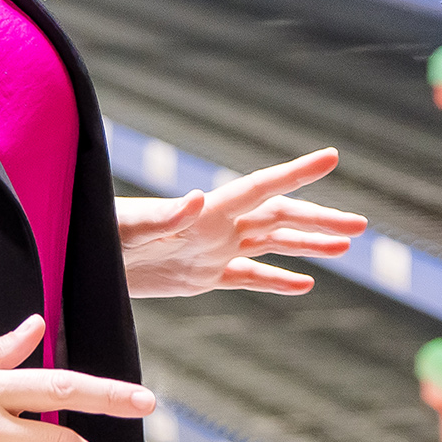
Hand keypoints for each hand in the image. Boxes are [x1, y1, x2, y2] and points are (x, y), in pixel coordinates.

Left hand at [115, 148, 368, 296]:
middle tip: (361, 224)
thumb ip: (165, 214)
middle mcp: (218, 227)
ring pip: (273, 244)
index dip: (297, 172)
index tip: (332, 157)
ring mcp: (213, 251)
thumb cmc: (99, 237)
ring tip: (347, 246)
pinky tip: (306, 284)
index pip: (262, 187)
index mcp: (208, 210)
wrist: (80, 261)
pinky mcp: (202, 276)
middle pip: (280, 218)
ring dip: (308, 244)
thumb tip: (201, 197)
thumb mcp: (130, 227)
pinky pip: (249, 277)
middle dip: (320, 219)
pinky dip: (277, 281)